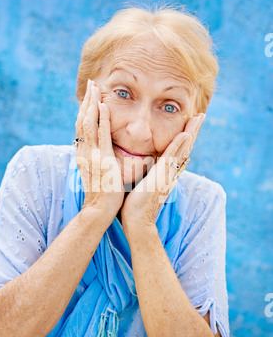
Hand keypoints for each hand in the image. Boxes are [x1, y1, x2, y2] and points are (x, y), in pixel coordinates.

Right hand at [75, 79, 124, 220]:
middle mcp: (84, 152)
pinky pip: (100, 135)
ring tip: (95, 87)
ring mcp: (92, 155)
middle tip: (91, 83)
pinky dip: (100, 119)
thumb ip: (100, 160)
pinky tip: (102, 106)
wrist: (99, 210)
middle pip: (83, 120)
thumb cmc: (102, 195)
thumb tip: (104, 152)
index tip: (90, 95)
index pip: (83, 127)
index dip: (86, 109)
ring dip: (92, 104)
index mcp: (84, 154)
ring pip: (89, 124)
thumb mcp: (98, 173)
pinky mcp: (102, 160)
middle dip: (87, 101)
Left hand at [121, 113, 205, 229]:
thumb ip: (143, 174)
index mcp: (164, 172)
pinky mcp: (161, 176)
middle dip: (193, 130)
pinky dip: (178, 145)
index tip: (190, 124)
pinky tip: (185, 134)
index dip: (185, 137)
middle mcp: (169, 171)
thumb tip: (138, 167)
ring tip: (198, 118)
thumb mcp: (141, 184)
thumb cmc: (135, 206)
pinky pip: (171, 157)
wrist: (137, 220)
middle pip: (185, 146)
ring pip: (182, 148)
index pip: (177, 150)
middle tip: (201, 115)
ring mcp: (167, 173)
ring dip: (191, 132)